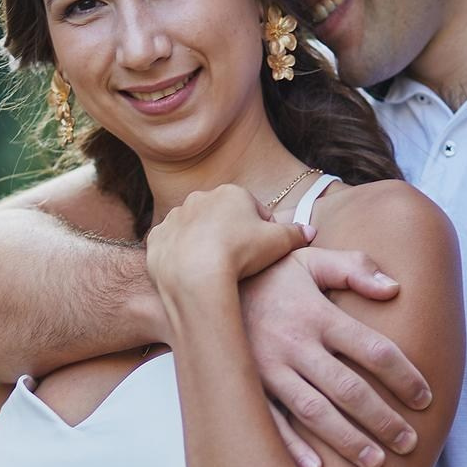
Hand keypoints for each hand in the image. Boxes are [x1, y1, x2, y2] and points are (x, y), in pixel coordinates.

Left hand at [146, 185, 311, 296]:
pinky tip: (191, 272)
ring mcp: (175, 218)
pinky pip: (172, 246)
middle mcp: (199, 198)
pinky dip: (180, 257)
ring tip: (215, 270)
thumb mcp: (279, 243)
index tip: (264, 251)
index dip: (263, 231)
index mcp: (231, 193)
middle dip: (231, 235)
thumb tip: (310, 231)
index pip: (254, 210)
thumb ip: (296, 234)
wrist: (195, 274)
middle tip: (240, 262)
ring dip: (204, 245)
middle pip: (222, 218)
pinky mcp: (156, 238)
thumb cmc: (241, 254)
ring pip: (195, 231)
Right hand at [238, 248, 430, 466]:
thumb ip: (354, 268)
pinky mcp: (246, 385)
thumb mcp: (309, 259)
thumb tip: (394, 289)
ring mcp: (267, 368)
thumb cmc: (265, 272)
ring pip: (314, 412)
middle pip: (349, 388)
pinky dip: (292, 448)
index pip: (373, 349)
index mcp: (316, 314)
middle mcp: (294, 344)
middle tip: (409, 443)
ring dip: (347, 440)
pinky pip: (270, 422)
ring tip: (377, 463)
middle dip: (383, 419)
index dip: (405, 376)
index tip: (425, 398)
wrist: (200, 283)